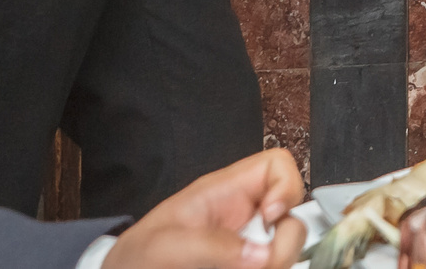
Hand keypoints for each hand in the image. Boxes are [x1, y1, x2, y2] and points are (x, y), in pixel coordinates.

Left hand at [108, 147, 306, 268]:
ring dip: (278, 262)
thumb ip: (210, 245)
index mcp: (225, 193)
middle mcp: (244, 219)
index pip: (276, 166)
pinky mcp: (246, 267)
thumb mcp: (163, 246)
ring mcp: (247, 248)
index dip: (286, 185)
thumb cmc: (133, 260)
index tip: (270, 217)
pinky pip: (269, 265)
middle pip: (292, 215)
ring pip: (285, 249)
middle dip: (287, 241)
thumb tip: (263, 256)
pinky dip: (268, 268)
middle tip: (266, 264)